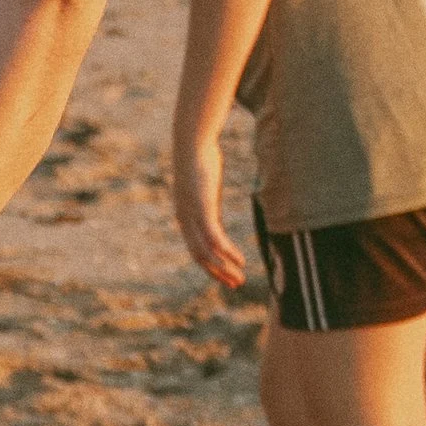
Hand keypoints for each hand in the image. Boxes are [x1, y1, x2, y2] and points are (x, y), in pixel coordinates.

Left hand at [172, 126, 249, 289]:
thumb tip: (209, 185)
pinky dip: (227, 252)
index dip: (210, 263)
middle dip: (217, 272)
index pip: (195, 247)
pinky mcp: (202, 209)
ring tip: (240, 278)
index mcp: (185, 215)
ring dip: (224, 267)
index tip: (226, 273)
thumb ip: (205, 190)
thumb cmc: (199, 155)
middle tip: (235, 284)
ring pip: (206, 252)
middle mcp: (185, 219)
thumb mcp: (202, 179)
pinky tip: (240, 260)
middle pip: (199, 255)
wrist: (192, 141)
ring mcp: (192, 215)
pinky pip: (214, 238)